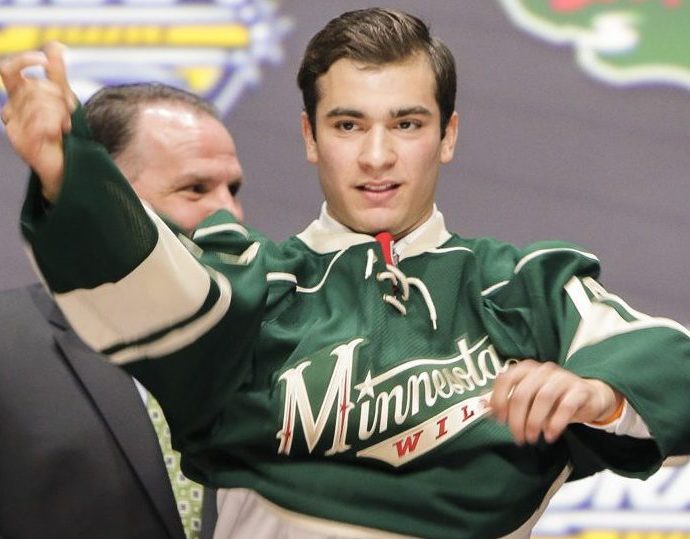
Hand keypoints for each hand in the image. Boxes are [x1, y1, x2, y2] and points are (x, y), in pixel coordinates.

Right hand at [0, 41, 75, 200]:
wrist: (66, 160)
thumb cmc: (62, 130)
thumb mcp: (63, 98)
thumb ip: (57, 73)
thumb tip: (55, 45)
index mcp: (18, 95)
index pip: (8, 69)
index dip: (24, 61)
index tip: (43, 60)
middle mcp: (11, 107)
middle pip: (33, 87)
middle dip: (57, 97)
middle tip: (68, 112)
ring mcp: (13, 125)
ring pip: (38, 104)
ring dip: (59, 114)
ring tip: (63, 126)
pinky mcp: (19, 140)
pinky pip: (39, 123)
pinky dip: (54, 126)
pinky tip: (58, 133)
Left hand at [490, 359, 622, 444]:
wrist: (589, 397)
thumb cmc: (552, 399)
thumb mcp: (530, 398)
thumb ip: (510, 401)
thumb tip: (487, 410)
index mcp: (526, 368)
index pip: (506, 379)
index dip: (499, 400)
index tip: (500, 420)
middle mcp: (543, 370)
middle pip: (523, 393)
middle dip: (517, 419)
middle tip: (518, 437)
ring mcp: (563, 378)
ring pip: (544, 398)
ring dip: (534, 422)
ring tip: (531, 439)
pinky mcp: (580, 390)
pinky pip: (566, 406)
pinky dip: (555, 423)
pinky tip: (549, 436)